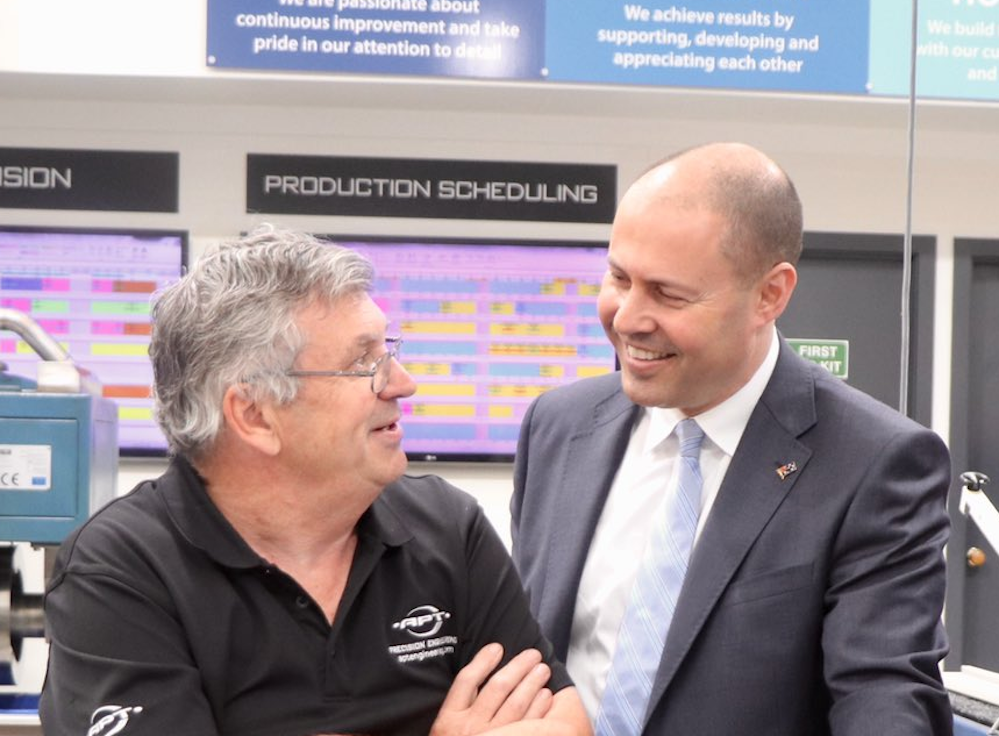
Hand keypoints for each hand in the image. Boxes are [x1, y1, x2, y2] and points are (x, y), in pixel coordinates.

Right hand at [430, 643, 554, 735]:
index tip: (497, 647)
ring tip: (542, 670)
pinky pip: (526, 725)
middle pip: (497, 687)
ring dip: (532, 684)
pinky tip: (545, 696)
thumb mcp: (444, 729)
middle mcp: (468, 728)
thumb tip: (482, 676)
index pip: (467, 680)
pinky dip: (538, 709)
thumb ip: (459, 707)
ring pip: (515, 704)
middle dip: (518, 667)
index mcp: (448, 719)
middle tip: (533, 655)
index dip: (483, 661)